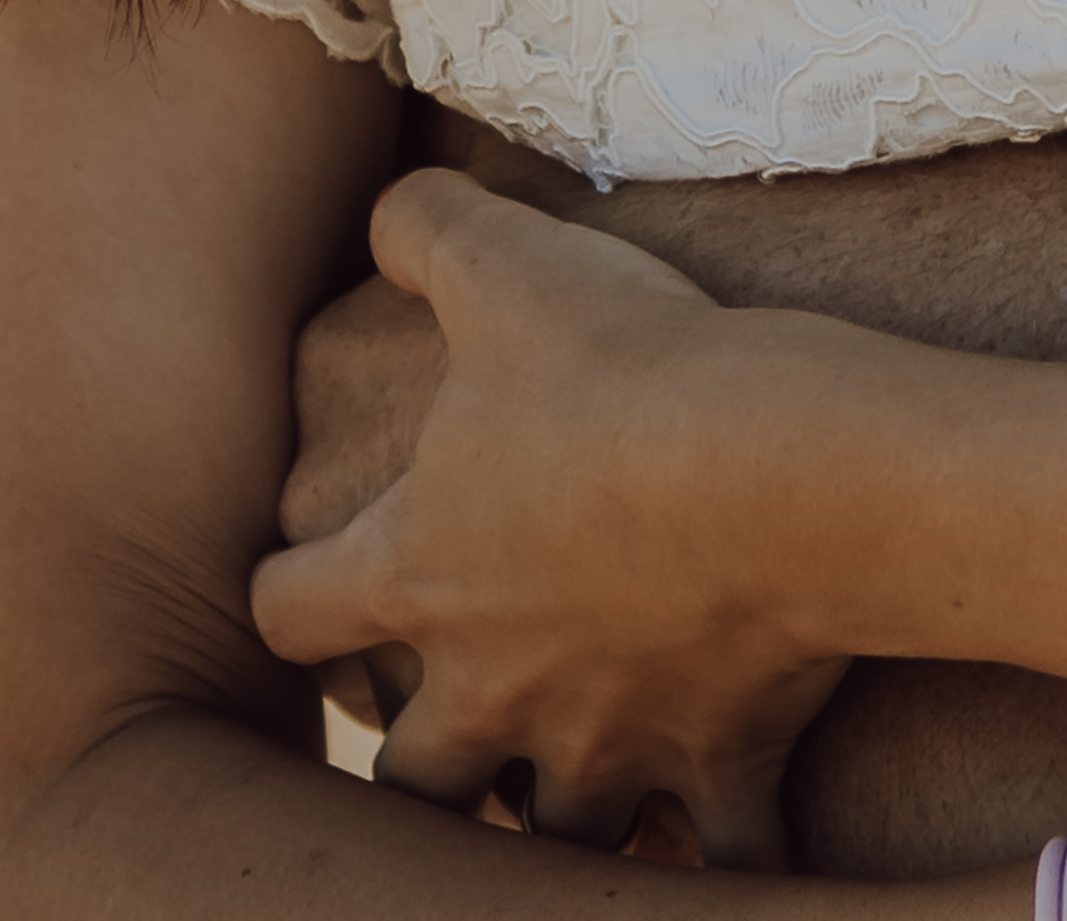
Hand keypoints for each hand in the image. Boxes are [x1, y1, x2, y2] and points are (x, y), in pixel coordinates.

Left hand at [246, 169, 844, 866]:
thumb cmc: (629, 368)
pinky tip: (735, 848)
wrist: (783, 467)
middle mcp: (491, 684)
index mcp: (417, 570)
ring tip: (585, 791)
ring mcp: (603, 740)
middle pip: (411, 778)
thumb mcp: (509, 264)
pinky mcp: (717, 762)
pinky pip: (723, 859)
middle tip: (452, 726)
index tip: (296, 582)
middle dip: (423, 763)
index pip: (288, 610)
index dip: (283, 593)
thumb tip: (384, 210)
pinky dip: (728, 864)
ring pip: (548, 836)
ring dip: (559, 820)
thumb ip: (427, 229)